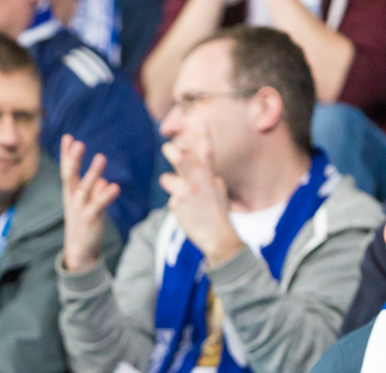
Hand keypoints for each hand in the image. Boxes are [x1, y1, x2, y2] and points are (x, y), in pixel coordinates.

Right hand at [60, 135, 120, 272]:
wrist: (79, 251)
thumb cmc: (84, 225)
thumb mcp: (88, 206)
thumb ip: (95, 192)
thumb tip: (105, 182)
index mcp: (70, 193)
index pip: (67, 170)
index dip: (66, 154)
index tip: (67, 137)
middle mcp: (72, 198)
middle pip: (69, 176)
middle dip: (72, 160)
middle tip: (77, 143)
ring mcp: (79, 209)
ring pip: (84, 188)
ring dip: (92, 172)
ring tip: (101, 157)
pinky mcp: (90, 219)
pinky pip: (98, 205)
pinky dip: (106, 195)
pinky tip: (114, 186)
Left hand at [157, 130, 242, 266]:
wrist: (216, 236)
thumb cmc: (218, 213)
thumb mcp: (217, 191)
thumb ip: (208, 178)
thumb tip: (202, 170)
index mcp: (209, 177)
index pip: (207, 153)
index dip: (204, 137)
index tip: (201, 124)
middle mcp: (196, 182)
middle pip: (180, 160)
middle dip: (171, 151)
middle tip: (167, 147)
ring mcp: (184, 193)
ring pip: (167, 179)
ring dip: (169, 182)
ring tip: (183, 196)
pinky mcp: (175, 204)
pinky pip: (171, 199)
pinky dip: (177, 204)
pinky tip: (187, 213)